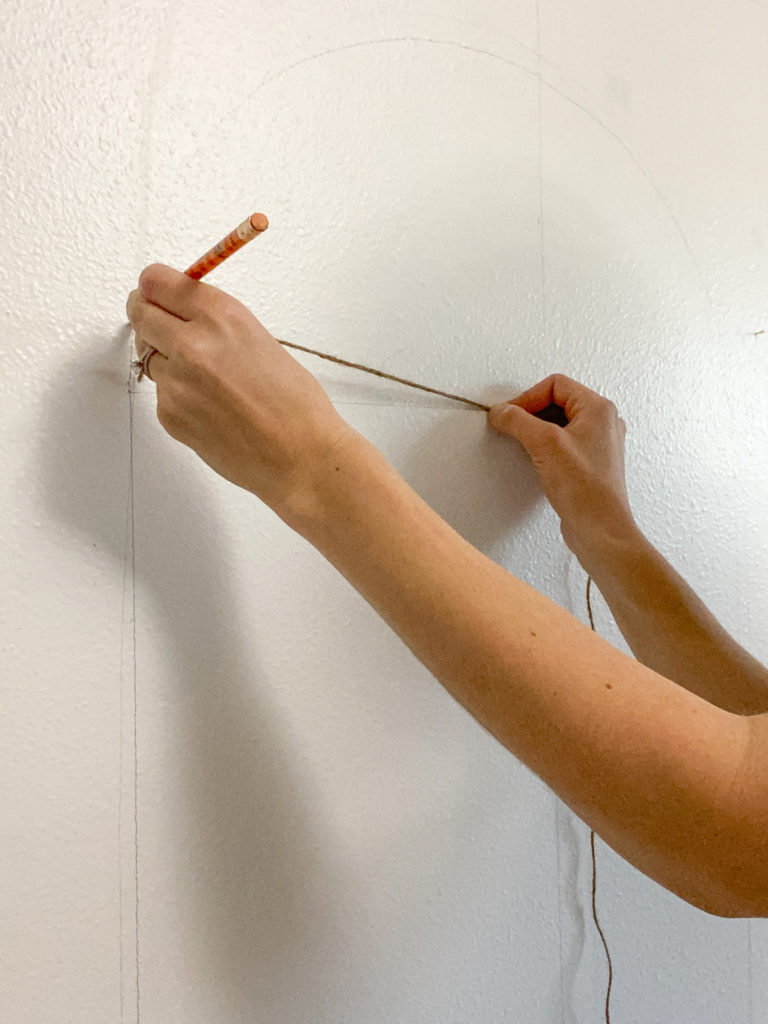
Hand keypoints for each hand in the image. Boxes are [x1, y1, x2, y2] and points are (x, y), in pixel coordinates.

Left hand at [125, 263, 352, 518]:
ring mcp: (176, 381)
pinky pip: (161, 395)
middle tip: (160, 327)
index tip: (155, 294)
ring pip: (149, 358)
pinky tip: (211, 409)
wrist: (301, 456)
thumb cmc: (296, 406)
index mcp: (221, 316)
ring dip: (167, 363)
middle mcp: (193, 343)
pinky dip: (178, 398)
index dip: (153, 288)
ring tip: (207, 382)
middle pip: (140, 313)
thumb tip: (184, 317)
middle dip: (148, 318)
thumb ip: (217, 325)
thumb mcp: (260, 341)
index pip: (156, 281)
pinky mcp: (169, 415)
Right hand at [487, 374, 637, 559]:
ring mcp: (597, 443)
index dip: (527, 397)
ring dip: (537, 430)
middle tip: (513, 427)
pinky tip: (537, 461)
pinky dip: (545, 446)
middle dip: (531, 413)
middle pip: (557, 401)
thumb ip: (518, 421)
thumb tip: (501, 411)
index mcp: (599, 408)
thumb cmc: (586, 490)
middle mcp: (603, 422)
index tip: (509, 415)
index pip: (555, 384)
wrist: (599, 529)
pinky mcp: (589, 463)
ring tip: (525, 445)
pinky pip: (563, 443)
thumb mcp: (544, 444)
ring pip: (559, 422)